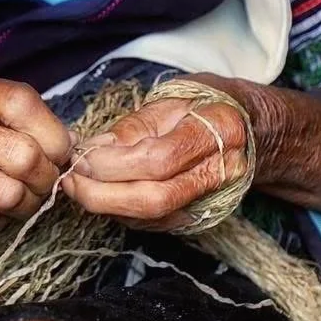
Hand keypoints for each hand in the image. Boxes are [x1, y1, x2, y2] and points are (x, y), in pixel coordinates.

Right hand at [0, 63, 72, 230]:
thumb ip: (1, 106)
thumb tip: (65, 139)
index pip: (22, 103)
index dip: (52, 133)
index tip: (60, 151)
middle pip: (23, 155)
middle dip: (46, 178)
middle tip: (45, 183)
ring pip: (8, 192)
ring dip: (25, 203)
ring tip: (21, 199)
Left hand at [62, 88, 249, 231]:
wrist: (249, 128)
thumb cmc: (206, 103)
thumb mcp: (174, 96)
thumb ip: (136, 124)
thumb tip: (95, 147)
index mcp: (219, 130)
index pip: (159, 158)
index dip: (114, 163)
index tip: (81, 156)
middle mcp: (222, 171)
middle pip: (156, 197)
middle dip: (104, 195)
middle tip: (70, 180)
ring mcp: (215, 199)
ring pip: (155, 217)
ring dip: (108, 206)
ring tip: (78, 187)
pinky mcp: (202, 216)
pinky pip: (157, 223)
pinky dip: (124, 213)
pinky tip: (103, 197)